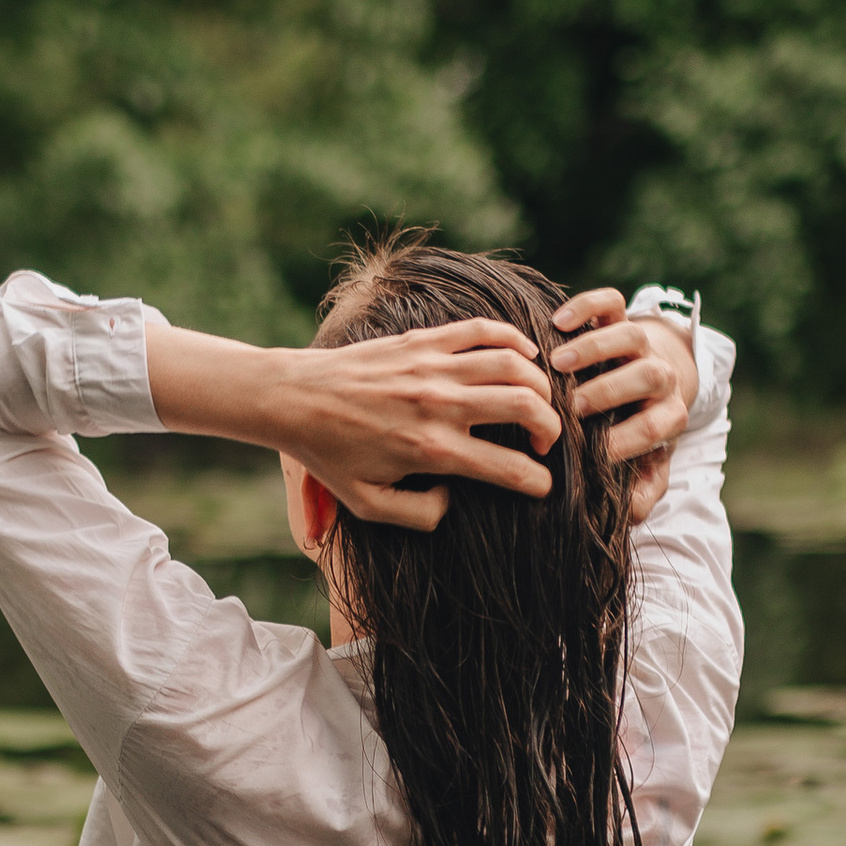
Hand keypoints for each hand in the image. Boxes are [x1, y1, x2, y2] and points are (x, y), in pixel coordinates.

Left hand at [274, 316, 563, 533]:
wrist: (294, 398)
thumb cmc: (329, 456)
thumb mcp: (368, 505)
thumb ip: (418, 515)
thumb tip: (454, 501)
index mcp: (431, 451)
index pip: (509, 469)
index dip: (538, 482)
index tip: (541, 486)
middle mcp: (439, 405)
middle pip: (526, 407)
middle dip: (551, 428)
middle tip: (543, 441)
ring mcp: (432, 367)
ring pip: (513, 364)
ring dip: (539, 385)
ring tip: (536, 402)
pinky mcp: (423, 341)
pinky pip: (483, 330)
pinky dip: (514, 339)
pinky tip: (524, 356)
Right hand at [551, 287, 695, 521]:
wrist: (649, 380)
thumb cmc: (635, 432)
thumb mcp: (644, 462)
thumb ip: (641, 488)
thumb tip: (631, 513)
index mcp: (669, 414)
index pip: (658, 424)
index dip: (627, 439)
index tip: (593, 452)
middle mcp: (659, 375)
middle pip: (648, 375)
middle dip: (610, 391)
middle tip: (572, 408)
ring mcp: (640, 343)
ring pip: (629, 335)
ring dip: (593, 348)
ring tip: (556, 365)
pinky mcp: (620, 317)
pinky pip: (611, 302)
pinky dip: (587, 306)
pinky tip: (557, 322)